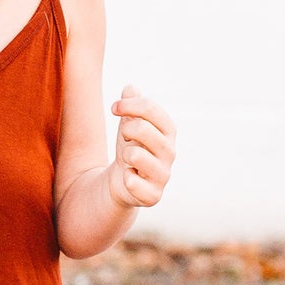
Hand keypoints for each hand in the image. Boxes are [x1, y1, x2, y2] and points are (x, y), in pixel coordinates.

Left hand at [108, 85, 175, 208]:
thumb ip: (132, 106)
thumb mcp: (129, 124)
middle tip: (124, 137)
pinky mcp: (153, 196)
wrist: (122, 184)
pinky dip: (126, 179)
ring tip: (128, 160)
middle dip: (126, 130)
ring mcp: (163, 175)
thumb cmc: (130, 149)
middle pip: (143, 129)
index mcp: (168, 132)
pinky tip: (129, 179)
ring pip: (135, 155)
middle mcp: (170, 152)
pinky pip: (133, 183)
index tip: (114, 107)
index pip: (152, 109)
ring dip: (125, 155)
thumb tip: (130, 88)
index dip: (130, 104)